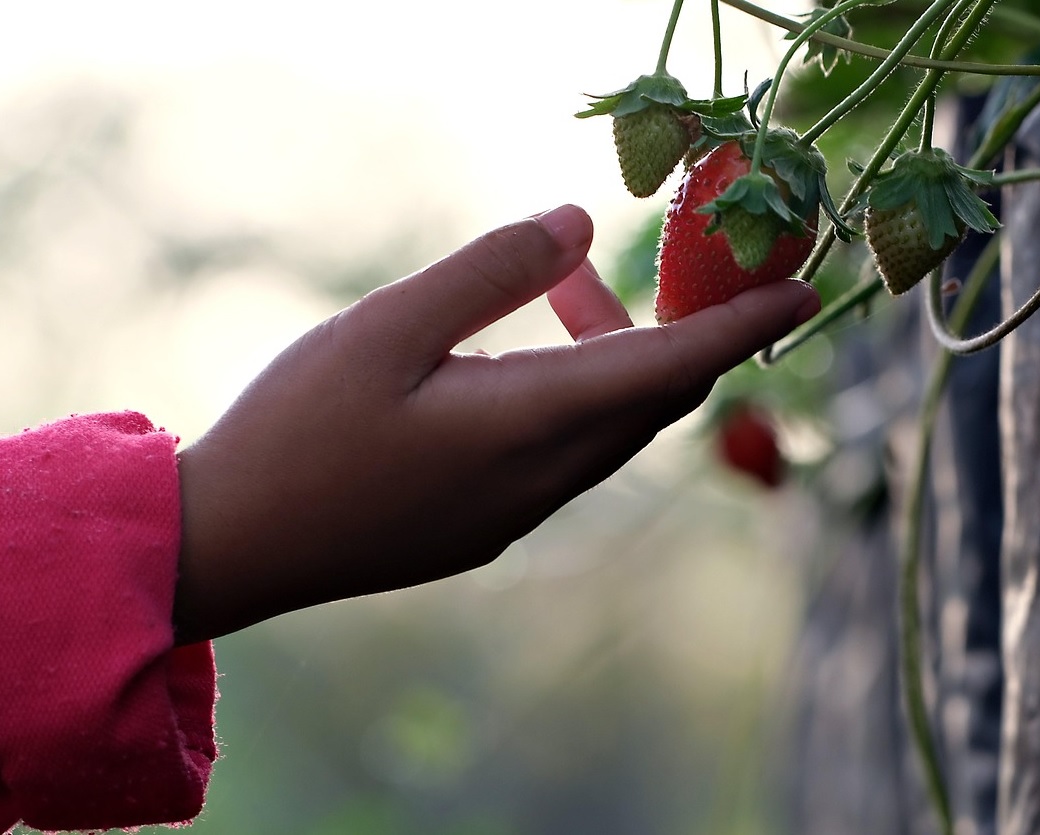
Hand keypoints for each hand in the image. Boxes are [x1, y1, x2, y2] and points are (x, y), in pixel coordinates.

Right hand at [172, 205, 818, 643]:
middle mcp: (538, 482)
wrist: (234, 547)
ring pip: (605, 432)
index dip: (740, 324)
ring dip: (610, 363)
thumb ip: (488, 272)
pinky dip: (572, 402)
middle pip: (648, 402)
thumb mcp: (385, 328)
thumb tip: (579, 225)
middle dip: (670, 331)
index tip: (804, 289)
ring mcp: (512, 517)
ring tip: (558, 297)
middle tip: (642, 268)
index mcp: (525, 426)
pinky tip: (510, 370)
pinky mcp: (481, 530)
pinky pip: (564, 459)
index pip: (669, 369)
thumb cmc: (298, 428)